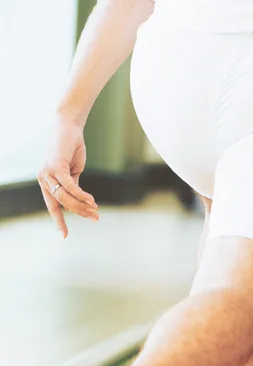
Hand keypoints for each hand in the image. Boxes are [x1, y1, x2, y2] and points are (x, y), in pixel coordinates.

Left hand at [37, 115, 97, 236]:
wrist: (69, 128)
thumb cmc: (71, 148)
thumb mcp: (73, 171)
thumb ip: (73, 185)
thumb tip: (79, 200)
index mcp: (46, 182)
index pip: (52, 206)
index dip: (59, 221)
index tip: (64, 235)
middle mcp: (43, 179)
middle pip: (62, 203)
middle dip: (79, 213)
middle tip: (95, 218)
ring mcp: (47, 173)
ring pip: (65, 197)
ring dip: (81, 205)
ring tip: (95, 210)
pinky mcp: (55, 166)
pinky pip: (69, 186)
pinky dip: (81, 194)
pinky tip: (91, 200)